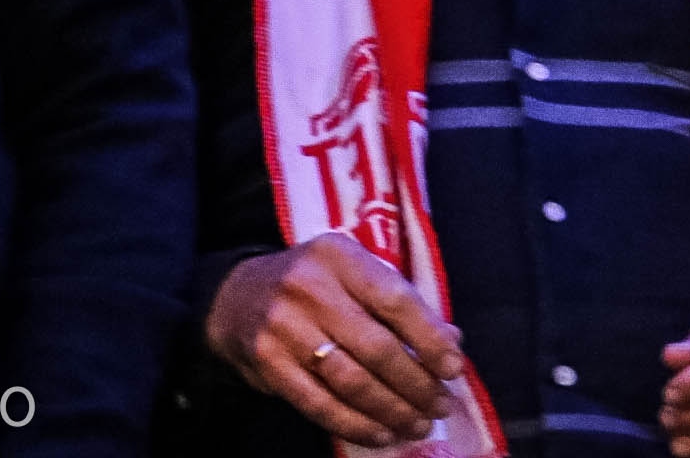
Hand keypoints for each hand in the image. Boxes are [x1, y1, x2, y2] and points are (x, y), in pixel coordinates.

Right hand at [205, 232, 466, 448]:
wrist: (235, 296)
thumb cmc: (312, 285)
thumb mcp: (351, 273)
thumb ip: (398, 302)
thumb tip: (451, 342)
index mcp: (337, 256)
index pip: (394, 298)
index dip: (429, 338)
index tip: (453, 369)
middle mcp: (308, 287)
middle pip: (376, 347)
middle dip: (416, 385)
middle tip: (440, 406)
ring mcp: (284, 326)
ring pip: (351, 381)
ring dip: (392, 411)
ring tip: (417, 425)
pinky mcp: (268, 362)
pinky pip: (319, 404)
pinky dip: (356, 425)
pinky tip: (381, 433)